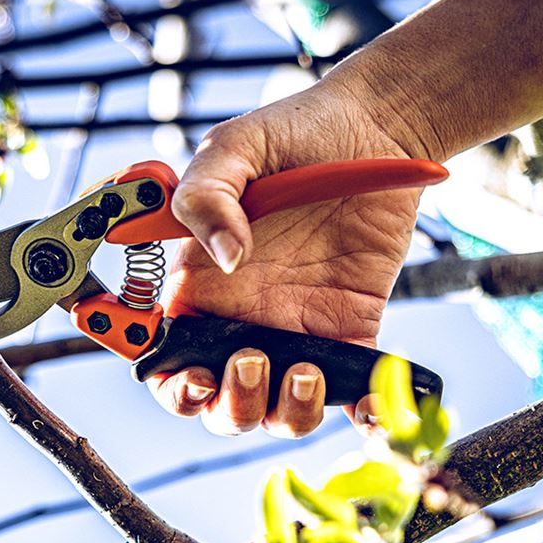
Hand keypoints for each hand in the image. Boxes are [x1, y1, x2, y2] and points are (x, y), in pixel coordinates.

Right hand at [147, 72, 429, 436]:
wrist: (376, 128)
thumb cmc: (294, 133)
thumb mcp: (234, 148)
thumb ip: (206, 197)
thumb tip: (224, 257)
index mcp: (200, 284)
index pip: (165, 353)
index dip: (167, 378)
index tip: (185, 372)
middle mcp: (242, 317)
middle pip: (218, 398)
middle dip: (226, 404)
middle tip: (245, 363)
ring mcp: (296, 328)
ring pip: (277, 407)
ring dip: (283, 410)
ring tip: (303, 369)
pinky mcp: (351, 330)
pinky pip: (353, 391)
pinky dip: (362, 413)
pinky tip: (367, 406)